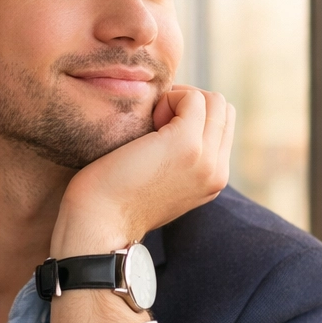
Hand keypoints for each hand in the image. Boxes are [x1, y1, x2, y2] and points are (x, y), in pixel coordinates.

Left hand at [51, 86, 234, 257]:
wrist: (98, 225)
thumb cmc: (112, 201)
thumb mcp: (157, 183)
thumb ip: (177, 162)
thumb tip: (167, 127)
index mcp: (212, 181)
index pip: (222, 127)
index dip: (191, 116)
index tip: (157, 128)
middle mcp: (217, 172)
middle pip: (223, 110)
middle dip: (189, 104)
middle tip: (153, 124)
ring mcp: (205, 159)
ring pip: (215, 101)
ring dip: (180, 100)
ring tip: (151, 125)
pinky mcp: (186, 145)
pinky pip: (193, 97)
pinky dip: (168, 98)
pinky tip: (146, 123)